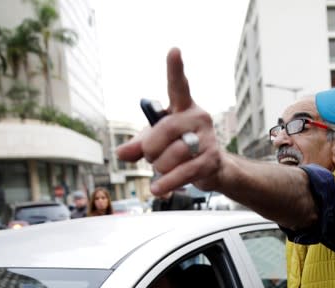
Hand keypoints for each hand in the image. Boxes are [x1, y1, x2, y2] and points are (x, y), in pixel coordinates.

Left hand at [115, 48, 224, 196]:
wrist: (214, 169)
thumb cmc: (182, 149)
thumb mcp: (157, 142)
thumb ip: (138, 145)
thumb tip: (120, 154)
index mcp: (184, 107)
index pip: (178, 85)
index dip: (175, 68)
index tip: (174, 51)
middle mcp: (198, 118)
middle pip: (164, 130)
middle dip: (150, 148)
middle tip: (151, 157)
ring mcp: (207, 138)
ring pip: (171, 155)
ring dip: (160, 168)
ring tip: (163, 170)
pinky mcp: (211, 160)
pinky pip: (182, 172)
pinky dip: (167, 183)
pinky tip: (159, 189)